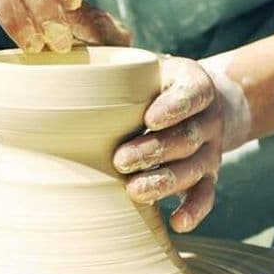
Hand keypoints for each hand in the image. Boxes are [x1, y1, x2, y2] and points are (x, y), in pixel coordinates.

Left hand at [113, 56, 250, 232]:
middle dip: (155, 150)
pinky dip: (195, 210)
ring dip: (165, 181)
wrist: (203, 104)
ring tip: (135, 191)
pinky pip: (207, 194)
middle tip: (120, 160)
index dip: (174, 107)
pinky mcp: (209, 175)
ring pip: (195, 168)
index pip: (193, 93)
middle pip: (189, 135)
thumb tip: (63, 51)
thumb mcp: (146, 64)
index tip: (149, 117)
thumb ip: (115, 58)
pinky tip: (177, 222)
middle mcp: (209, 117)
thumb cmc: (157, 84)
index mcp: (195, 83)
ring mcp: (211, 149)